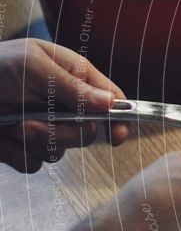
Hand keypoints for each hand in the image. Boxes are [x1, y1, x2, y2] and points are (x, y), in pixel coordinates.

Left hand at [0, 39, 128, 172]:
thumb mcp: (34, 66)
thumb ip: (73, 87)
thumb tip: (112, 104)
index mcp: (74, 77)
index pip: (112, 100)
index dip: (120, 118)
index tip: (117, 136)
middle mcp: (64, 105)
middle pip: (88, 132)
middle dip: (63, 133)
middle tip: (32, 124)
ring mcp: (45, 127)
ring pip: (60, 151)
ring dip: (34, 142)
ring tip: (9, 125)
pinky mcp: (23, 148)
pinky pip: (34, 164)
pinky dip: (15, 153)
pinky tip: (0, 136)